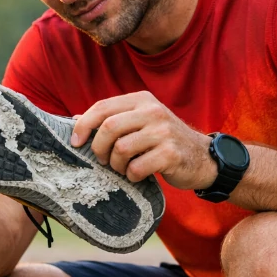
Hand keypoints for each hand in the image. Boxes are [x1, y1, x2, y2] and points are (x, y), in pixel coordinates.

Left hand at [71, 91, 216, 189]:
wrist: (202, 157)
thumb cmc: (163, 141)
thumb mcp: (140, 123)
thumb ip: (112, 119)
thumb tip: (74, 120)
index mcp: (141, 100)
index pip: (103, 107)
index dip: (84, 125)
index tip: (75, 142)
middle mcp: (152, 111)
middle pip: (109, 128)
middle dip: (99, 149)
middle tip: (104, 160)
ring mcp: (163, 132)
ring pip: (121, 149)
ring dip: (116, 165)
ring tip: (123, 168)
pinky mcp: (171, 153)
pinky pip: (137, 168)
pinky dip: (132, 176)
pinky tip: (138, 175)